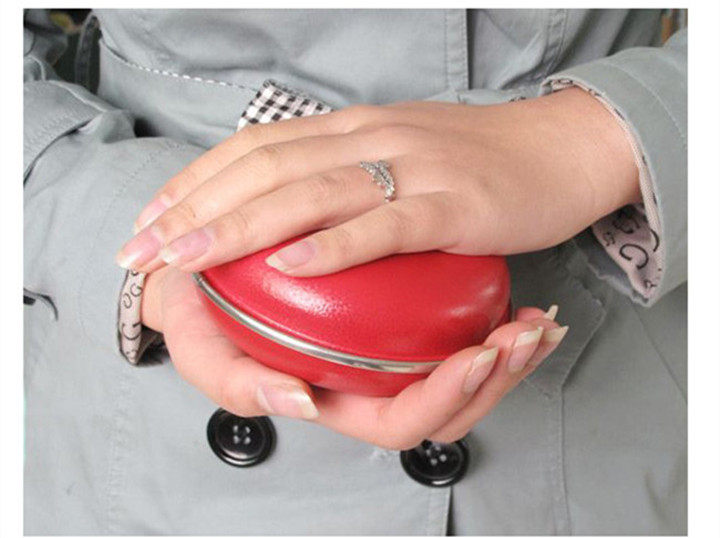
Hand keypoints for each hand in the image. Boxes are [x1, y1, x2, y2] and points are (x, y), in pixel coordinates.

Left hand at [116, 87, 637, 275]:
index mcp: (354, 128)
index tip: (151, 220)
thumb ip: (350, 174)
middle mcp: (372, 138)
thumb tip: (296, 210)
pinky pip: (385, 225)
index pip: (254, 147)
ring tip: (186, 256)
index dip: (195, 181)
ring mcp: (413, 169)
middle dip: (194, 208)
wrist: (565, 147)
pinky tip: (288, 264)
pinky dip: (332, 245)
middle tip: (142, 249)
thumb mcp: (401, 155)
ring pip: (311, 193)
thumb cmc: (481, 161)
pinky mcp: (454, 206)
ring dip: (240, 225)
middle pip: (266, 168)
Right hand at [147, 268, 566, 448]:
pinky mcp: (399, 310)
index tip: (478, 356)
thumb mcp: (200, 348)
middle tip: (528, 335)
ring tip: (541, 321)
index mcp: (336, 399)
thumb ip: (237, 383)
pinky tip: (517, 294)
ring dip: (511, 349)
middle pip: (451, 403)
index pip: (401, 421)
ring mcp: (389, 345)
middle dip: (500, 377)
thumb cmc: (204, 314)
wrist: (202, 262)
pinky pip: (456, 321)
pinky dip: (494, 312)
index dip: (445, 398)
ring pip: (464, 366)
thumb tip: (299, 401)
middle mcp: (369, 378)